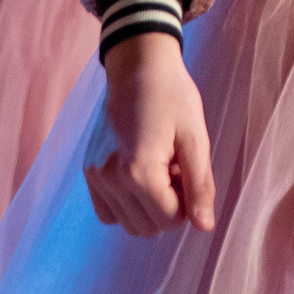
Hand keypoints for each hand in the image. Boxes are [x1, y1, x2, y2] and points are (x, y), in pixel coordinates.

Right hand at [84, 34, 215, 236]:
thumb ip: (200, 185)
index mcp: (138, 170)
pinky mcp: (89, 171)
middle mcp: (110, 178)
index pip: (171, 219)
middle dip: (169, 206)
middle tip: (174, 167)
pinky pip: (107, 212)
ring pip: (128, 224)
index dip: (188, 200)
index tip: (187, 168)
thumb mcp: (195, 137)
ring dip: (148, 207)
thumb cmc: (172, 96)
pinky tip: (139, 175)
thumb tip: (205, 227)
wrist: (136, 65)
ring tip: (158, 168)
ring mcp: (95, 176)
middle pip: (149, 227)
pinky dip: (126, 205)